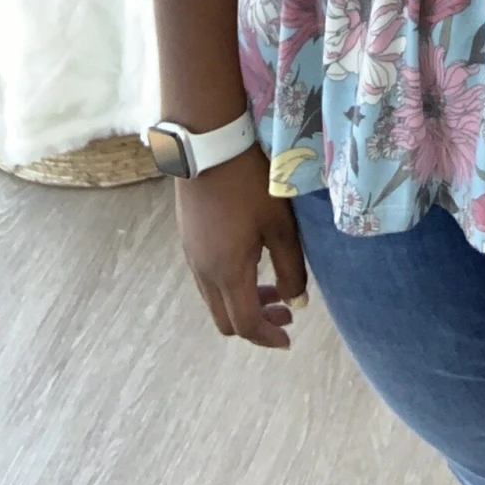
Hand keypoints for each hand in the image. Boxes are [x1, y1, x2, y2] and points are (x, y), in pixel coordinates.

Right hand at [175, 145, 308, 348]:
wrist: (208, 146)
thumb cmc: (250, 183)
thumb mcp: (280, 225)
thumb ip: (291, 268)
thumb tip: (296, 302)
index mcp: (227, 273)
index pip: (246, 324)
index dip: (269, 338)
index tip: (289, 338)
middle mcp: (203, 272)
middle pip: (226, 320)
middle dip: (257, 323)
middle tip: (285, 312)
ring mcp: (191, 257)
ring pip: (215, 300)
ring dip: (244, 302)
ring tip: (274, 286)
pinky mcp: (188, 241)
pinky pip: (208, 279)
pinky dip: (231, 285)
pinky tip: (251, 262)